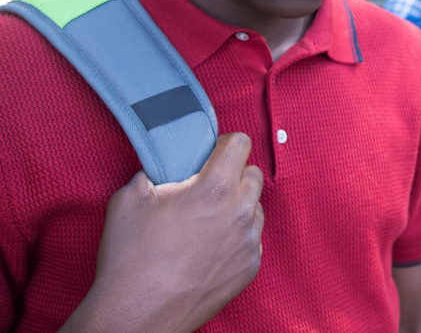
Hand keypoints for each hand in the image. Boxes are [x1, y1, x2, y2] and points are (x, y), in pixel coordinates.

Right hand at [63, 133, 264, 331]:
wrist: (139, 313)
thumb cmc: (131, 258)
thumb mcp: (129, 197)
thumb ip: (156, 172)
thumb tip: (167, 169)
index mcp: (215, 188)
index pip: (240, 144)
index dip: (223, 145)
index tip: (212, 153)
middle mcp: (240, 211)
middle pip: (253, 175)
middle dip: (232, 175)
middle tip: (206, 188)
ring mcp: (249, 241)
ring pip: (255, 208)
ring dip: (237, 207)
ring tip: (206, 220)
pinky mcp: (250, 266)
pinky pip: (252, 239)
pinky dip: (237, 237)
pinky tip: (210, 247)